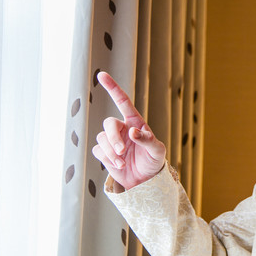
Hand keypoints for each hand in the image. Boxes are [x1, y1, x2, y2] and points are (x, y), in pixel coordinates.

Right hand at [92, 71, 165, 189]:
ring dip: (111, 152)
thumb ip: (147, 140)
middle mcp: (122, 128)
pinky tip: (119, 165)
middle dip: (113, 138)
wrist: (146, 180)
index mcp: (135, 122)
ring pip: (102, 139)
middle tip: (122, 151)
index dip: (112, 87)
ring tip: (123, 162)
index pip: (122, 101)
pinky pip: (98, 151)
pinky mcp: (105, 153)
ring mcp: (112, 141)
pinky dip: (108, 159)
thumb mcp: (157, 151)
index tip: (101, 75)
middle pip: (108, 124)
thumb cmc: (154, 161)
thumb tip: (132, 132)